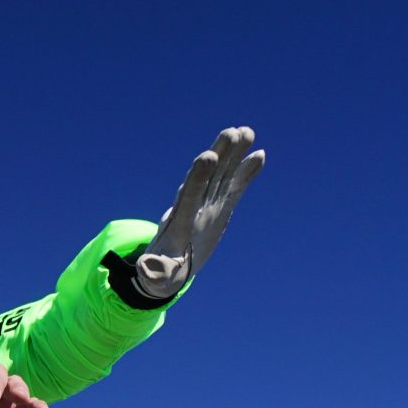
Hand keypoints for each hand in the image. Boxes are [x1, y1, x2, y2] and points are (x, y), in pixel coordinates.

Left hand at [136, 126, 265, 299]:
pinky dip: (246, 172)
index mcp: (180, 221)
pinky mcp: (221, 208)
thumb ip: (154, 271)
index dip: (198, 176)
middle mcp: (194, 207)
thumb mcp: (157, 276)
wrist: (170, 268)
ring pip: (221, 175)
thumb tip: (147, 269)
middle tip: (231, 132)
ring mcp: (208, 205)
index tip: (208, 156)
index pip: (189, 194)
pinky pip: (235, 187)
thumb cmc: (162, 274)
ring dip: (233, 154)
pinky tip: (260, 154)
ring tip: (246, 131)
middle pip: (207, 176)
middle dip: (219, 154)